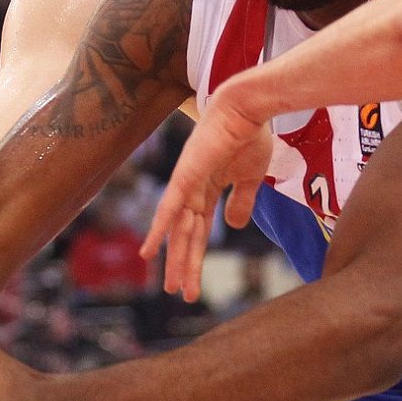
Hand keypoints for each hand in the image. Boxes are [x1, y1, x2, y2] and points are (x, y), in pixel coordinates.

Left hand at [144, 86, 274, 301]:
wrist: (249, 108)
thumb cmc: (252, 136)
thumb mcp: (251, 178)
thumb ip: (241, 201)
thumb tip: (234, 227)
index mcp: (209, 190)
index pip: (199, 230)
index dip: (196, 257)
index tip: (194, 283)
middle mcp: (193, 190)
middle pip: (186, 235)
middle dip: (184, 264)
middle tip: (180, 292)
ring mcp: (187, 183)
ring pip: (178, 229)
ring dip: (175, 258)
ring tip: (171, 285)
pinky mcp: (186, 176)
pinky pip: (170, 208)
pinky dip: (159, 229)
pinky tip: (150, 251)